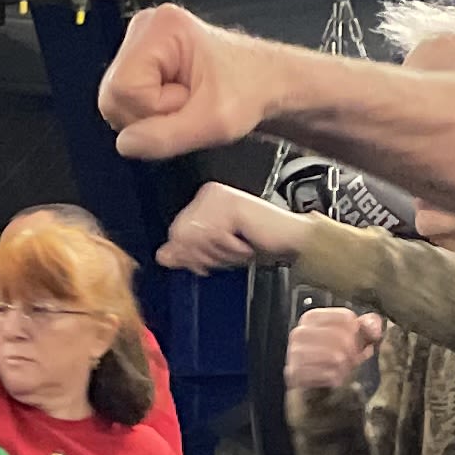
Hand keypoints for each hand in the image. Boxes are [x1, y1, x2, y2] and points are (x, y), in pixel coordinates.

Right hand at [97, 4, 272, 159]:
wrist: (267, 83)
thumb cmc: (251, 88)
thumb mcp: (214, 122)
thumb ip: (167, 136)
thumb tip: (126, 144)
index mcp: (161, 28)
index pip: (123, 89)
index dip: (153, 111)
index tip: (187, 105)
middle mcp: (145, 28)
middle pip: (113, 95)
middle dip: (150, 115)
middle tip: (188, 106)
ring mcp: (140, 44)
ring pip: (116, 101)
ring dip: (151, 116)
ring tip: (186, 103)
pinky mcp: (141, 61)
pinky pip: (126, 101)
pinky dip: (151, 113)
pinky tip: (178, 103)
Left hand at [154, 182, 308, 273]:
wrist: (291, 240)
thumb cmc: (260, 243)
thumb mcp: (218, 251)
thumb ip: (189, 252)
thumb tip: (163, 256)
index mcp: (203, 199)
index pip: (177, 232)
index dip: (190, 255)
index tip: (209, 261)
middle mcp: (208, 193)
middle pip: (183, 236)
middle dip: (206, 255)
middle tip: (230, 253)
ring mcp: (220, 197)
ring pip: (198, 239)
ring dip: (221, 253)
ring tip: (240, 247)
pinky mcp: (232, 205)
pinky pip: (215, 237)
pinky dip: (231, 249)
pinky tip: (245, 242)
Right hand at [284, 305, 383, 394]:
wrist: (313, 390)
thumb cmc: (334, 359)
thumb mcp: (353, 339)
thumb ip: (367, 326)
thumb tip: (374, 328)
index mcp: (312, 318)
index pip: (346, 318)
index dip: (358, 333)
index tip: (357, 343)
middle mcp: (300, 332)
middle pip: (342, 337)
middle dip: (353, 352)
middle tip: (352, 360)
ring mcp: (294, 353)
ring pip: (335, 356)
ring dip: (345, 366)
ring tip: (342, 369)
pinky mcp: (295, 374)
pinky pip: (327, 375)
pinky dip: (336, 379)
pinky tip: (333, 378)